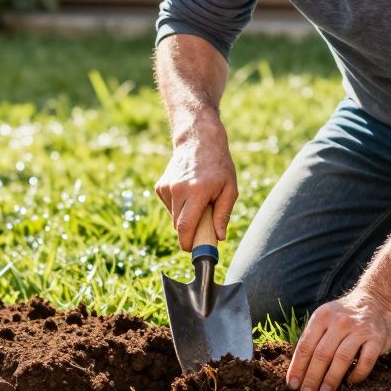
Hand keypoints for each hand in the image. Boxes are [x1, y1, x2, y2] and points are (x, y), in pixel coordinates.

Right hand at [154, 121, 237, 250]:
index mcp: (196, 191)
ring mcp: (166, 188)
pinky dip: (179, 207)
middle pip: (179, 226)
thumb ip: (223, 214)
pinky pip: (170, 207)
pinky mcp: (160, 187)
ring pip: (174, 217)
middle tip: (204, 227)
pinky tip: (188, 193)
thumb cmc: (218, 165)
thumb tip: (219, 237)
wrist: (198, 140)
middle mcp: (178, 189)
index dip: (188, 243)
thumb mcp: (229, 188)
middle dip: (190, 232)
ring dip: (185, 217)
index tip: (194, 250)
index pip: (185, 226)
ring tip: (198, 201)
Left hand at [286, 293, 390, 390]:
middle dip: (312, 376)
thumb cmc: (344, 317)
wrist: (377, 301)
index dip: (298, 367)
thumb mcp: (325, 318)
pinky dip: (357, 374)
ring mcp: (359, 329)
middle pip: (322, 354)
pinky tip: (351, 382)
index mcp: (322, 317)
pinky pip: (365, 361)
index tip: (293, 384)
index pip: (305, 346)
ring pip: (342, 358)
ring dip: (332, 378)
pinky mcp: (377, 338)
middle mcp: (340, 322)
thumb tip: (298, 370)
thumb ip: (313, 338)